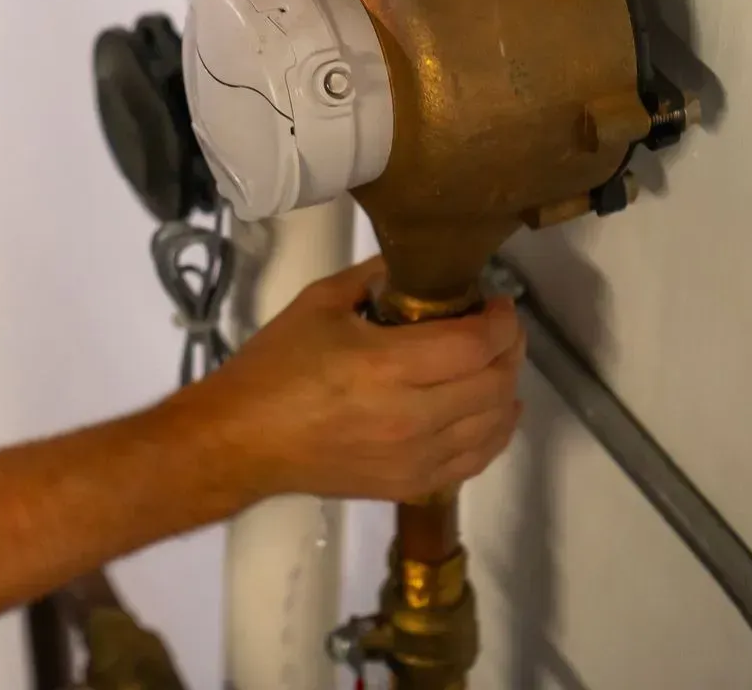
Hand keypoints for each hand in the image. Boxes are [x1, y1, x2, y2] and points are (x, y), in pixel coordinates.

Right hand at [190, 259, 523, 503]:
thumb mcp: (319, 303)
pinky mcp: (410, 485)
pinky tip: (493, 412)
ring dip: (506, 389)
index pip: (475, 345)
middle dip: (509, 349)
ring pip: (493, 424)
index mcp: (387, 366)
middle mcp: (411, 417)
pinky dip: (494, 432)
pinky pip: (475, 460)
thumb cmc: (275, 367)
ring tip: (496, 364)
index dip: (500, 320)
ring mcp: (414, 458)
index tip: (497, 301)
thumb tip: (412, 266)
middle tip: (498, 327)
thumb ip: (372, 278)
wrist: (241, 441)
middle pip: (494, 383)